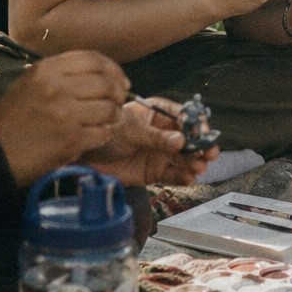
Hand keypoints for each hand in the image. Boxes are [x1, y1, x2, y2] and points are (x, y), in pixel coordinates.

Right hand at [0, 51, 130, 184]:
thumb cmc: (14, 118)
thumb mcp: (30, 83)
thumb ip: (61, 73)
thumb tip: (102, 71)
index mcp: (46, 70)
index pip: (94, 59)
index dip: (113, 70)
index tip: (121, 81)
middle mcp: (56, 88)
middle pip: (106, 84)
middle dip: (118, 94)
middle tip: (117, 103)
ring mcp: (65, 114)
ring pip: (110, 109)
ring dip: (113, 116)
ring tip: (106, 121)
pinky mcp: (71, 139)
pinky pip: (103, 133)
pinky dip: (104, 135)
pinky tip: (95, 136)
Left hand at [83, 99, 213, 185]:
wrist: (82, 157)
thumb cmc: (103, 133)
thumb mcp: (130, 130)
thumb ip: (156, 137)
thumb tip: (181, 141)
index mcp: (158, 114)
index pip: (185, 116)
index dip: (197, 124)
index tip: (203, 133)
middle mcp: (164, 133)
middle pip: (190, 139)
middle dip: (202, 147)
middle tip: (209, 153)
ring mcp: (160, 153)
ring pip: (185, 158)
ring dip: (195, 163)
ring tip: (197, 168)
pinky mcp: (154, 172)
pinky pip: (174, 175)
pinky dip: (183, 177)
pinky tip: (188, 178)